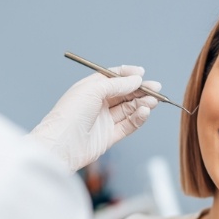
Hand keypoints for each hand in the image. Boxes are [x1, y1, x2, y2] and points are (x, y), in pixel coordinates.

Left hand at [28, 65, 160, 171]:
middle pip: (124, 94)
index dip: (128, 75)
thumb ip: (116, 84)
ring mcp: (104, 120)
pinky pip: (128, 125)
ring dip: (142, 104)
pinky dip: (138, 118)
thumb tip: (135, 79)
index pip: (113, 78)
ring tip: (153, 101)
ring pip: (129, 109)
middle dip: (141, 90)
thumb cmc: (69, 115)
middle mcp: (98, 104)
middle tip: (156, 88)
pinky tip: (145, 112)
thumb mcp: (92, 90)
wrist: (61, 145)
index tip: (142, 73)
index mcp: (90, 89)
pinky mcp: (110, 136)